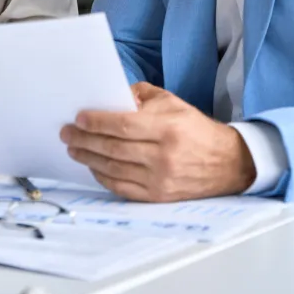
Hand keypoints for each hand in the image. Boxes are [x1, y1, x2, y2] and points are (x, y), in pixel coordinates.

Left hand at [60, 82, 255, 201]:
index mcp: (167, 128)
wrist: (226, 162)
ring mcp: (160, 180)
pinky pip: (122, 188)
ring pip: (114, 169)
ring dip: (89, 158)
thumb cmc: (195, 128)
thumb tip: (112, 98)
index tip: (78, 118)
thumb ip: (141, 96)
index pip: (123, 125)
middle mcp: (163, 156)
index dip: (97, 122)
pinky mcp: (158, 197)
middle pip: (114, 148)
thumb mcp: (172, 102)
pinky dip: (103, 177)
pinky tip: (93, 166)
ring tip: (74, 149)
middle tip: (67, 133)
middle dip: (85, 140)